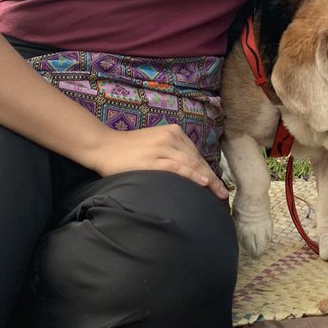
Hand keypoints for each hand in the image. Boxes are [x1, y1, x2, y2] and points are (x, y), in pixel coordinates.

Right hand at [90, 124, 228, 199]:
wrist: (104, 146)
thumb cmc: (128, 150)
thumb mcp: (155, 145)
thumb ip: (171, 153)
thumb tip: (189, 172)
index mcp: (173, 132)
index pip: (196, 155)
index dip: (210, 171)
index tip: (219, 185)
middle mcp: (171, 137)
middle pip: (197, 160)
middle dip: (212, 178)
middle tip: (224, 194)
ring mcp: (162, 147)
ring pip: (191, 164)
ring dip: (207, 180)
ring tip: (218, 194)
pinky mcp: (153, 159)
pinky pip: (177, 168)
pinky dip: (192, 175)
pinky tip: (203, 183)